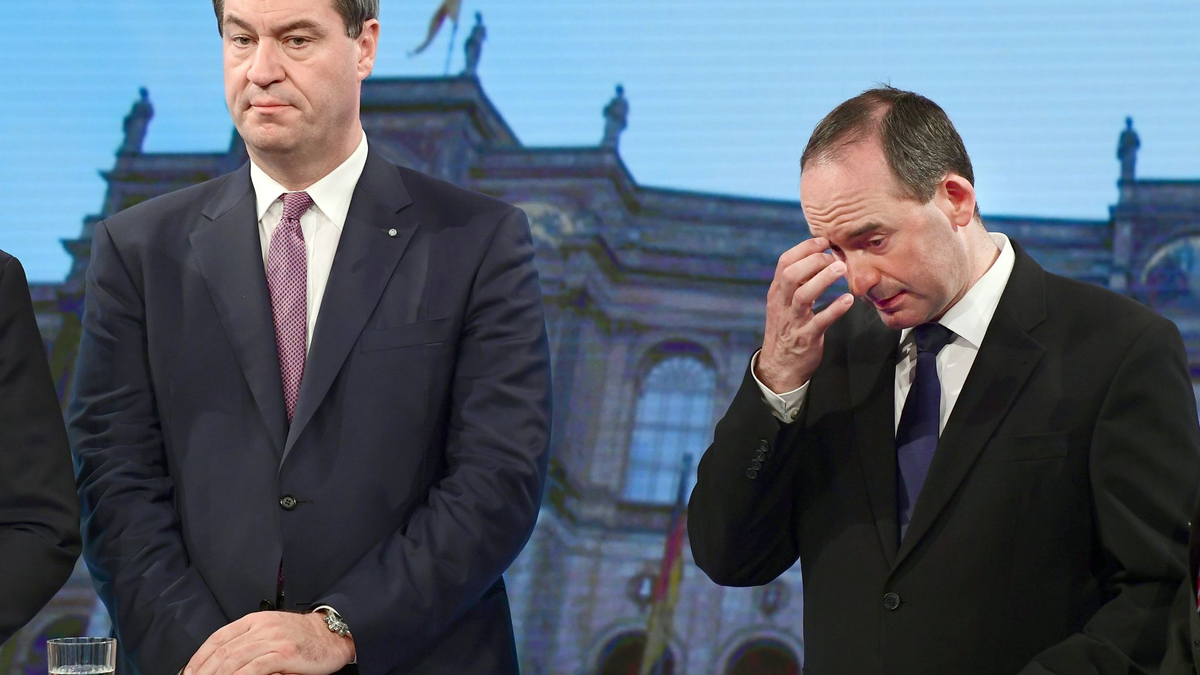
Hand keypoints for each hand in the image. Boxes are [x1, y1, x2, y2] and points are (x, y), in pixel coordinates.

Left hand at [184, 611, 353, 674]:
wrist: (333, 635)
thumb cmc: (303, 638)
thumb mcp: (272, 632)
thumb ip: (250, 642)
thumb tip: (222, 662)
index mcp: (255, 620)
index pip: (218, 638)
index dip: (199, 657)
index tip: (189, 672)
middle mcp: (262, 627)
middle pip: (223, 651)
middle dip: (204, 671)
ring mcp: (273, 640)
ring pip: (235, 660)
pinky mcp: (285, 654)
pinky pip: (254, 668)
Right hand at [756, 237, 852, 392]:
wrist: (780, 365)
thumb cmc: (788, 328)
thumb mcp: (785, 303)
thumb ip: (798, 283)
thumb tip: (819, 257)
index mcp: (777, 292)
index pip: (784, 262)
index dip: (804, 248)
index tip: (824, 241)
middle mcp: (782, 304)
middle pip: (791, 274)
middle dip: (813, 261)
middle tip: (835, 258)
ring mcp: (793, 321)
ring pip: (803, 296)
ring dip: (823, 280)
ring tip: (842, 269)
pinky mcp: (806, 338)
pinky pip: (820, 321)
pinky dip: (834, 309)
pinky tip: (848, 300)